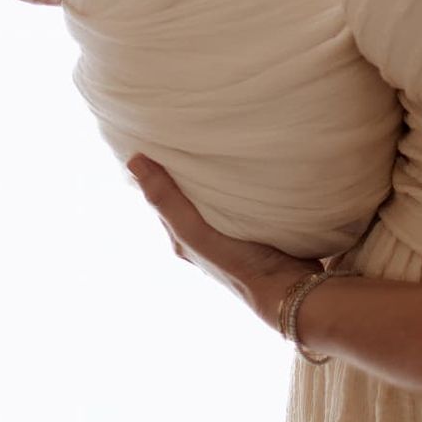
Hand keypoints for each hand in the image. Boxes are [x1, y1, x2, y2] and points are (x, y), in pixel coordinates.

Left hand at [127, 155, 323, 328]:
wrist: (287, 288)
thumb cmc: (238, 262)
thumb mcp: (194, 230)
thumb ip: (167, 199)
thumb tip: (134, 160)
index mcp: (182, 239)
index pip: (163, 197)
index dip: (159, 168)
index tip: (160, 137)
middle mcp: (201, 238)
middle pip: (188, 196)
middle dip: (186, 169)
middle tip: (188, 133)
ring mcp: (228, 235)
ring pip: (214, 198)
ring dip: (214, 176)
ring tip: (217, 143)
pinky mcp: (253, 230)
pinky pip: (239, 201)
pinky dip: (236, 185)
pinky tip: (245, 171)